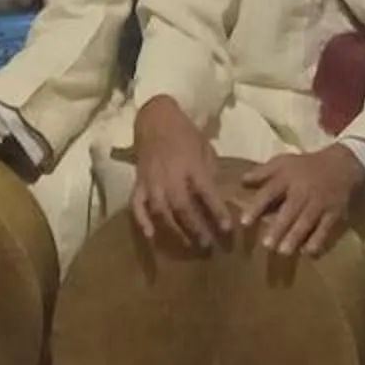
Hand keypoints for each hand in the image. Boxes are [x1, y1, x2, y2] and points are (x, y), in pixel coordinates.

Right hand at [128, 95, 230, 250]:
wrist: (155, 119)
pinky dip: (142, 222)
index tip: (227, 229)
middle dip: (196, 228)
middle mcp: (170, 176)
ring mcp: (151, 181)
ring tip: (187, 244)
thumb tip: (216, 196)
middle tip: (207, 245)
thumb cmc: (185, 132)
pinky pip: (137, 205)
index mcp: (191, 165)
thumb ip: (210, 171)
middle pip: (183, 208)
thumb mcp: (205, 146)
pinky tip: (151, 236)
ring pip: (161, 211)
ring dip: (174, 230)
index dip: (217, 212)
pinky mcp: (138, 183)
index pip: (206, 193)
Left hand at [238, 144, 364, 258]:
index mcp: (287, 178)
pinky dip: (318, 239)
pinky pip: (325, 227)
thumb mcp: (284, 162)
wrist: (342, 164)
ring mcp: (319, 202)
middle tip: (267, 245)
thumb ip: (263, 172)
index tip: (244, 223)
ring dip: (295, 236)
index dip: (257, 207)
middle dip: (279, 228)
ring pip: (306, 221)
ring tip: (283, 252)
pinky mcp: (334, 212)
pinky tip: (308, 252)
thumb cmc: (306, 166)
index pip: (269, 192)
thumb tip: (241, 182)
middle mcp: (303, 191)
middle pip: (289, 210)